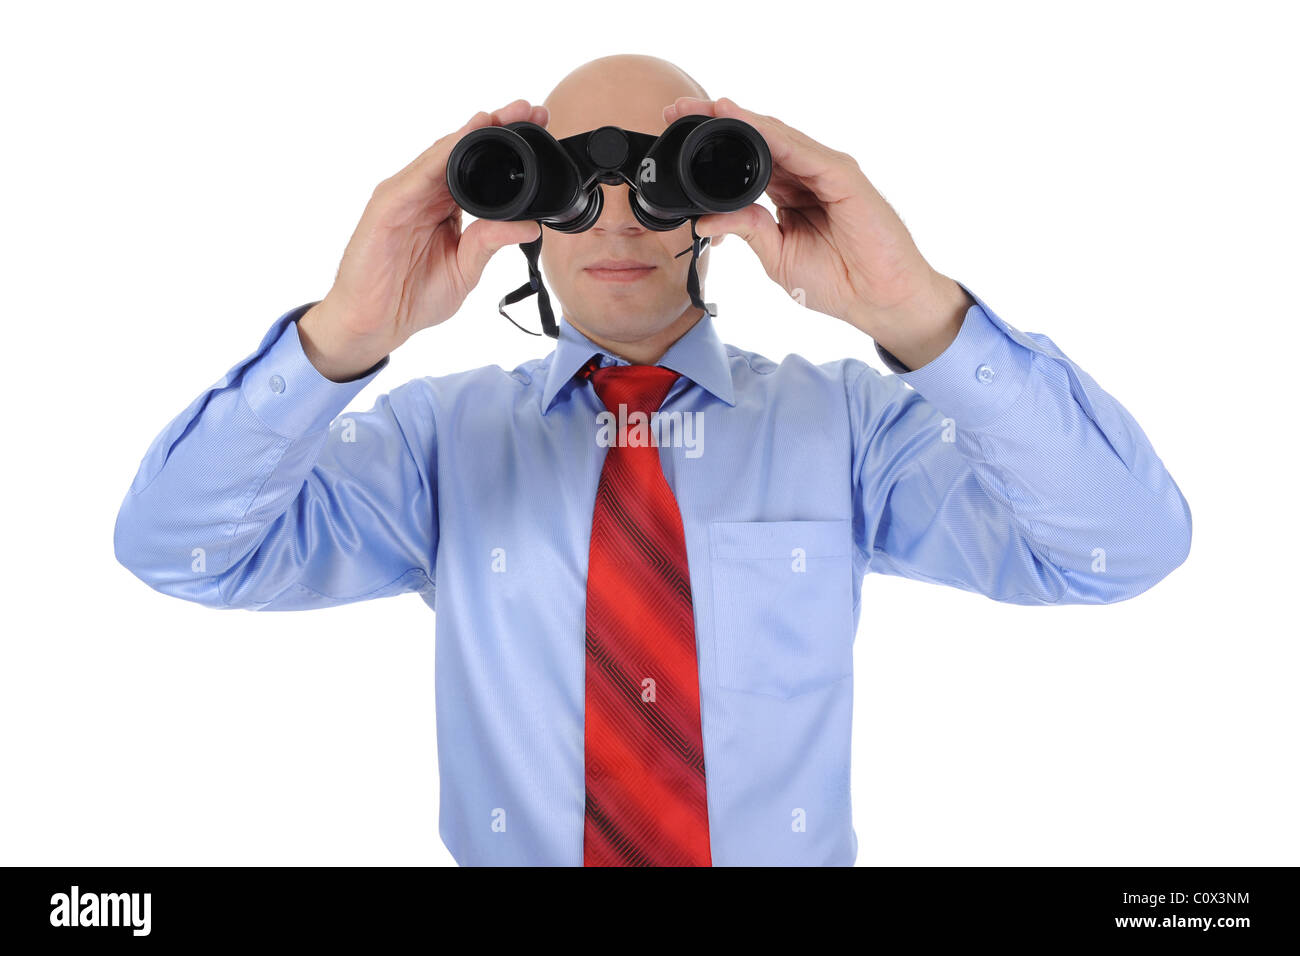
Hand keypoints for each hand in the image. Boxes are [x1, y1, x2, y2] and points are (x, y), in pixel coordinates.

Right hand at [298, 100, 548, 380]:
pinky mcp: (386, 206)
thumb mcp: (464, 270)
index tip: (540, 129)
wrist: (375, 325)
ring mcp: (404, 195)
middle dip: (497, 127)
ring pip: (441, 154)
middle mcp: (424, 193)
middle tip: (532, 110)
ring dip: (472, 133)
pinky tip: (462, 142)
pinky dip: (440, 157)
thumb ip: (490, 243)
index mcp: (444, 205)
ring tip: (502, 116)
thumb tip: (530, 226)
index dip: (508, 146)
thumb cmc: (411, 297)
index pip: (479, 167)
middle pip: (463, 150)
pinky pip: (417, 176)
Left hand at [666, 96, 970, 368]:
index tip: (677, 132)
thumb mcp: (777, 256)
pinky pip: (802, 150)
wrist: (880, 300)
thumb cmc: (838, 281)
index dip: (714, 145)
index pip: (746, 160)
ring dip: (741, 120)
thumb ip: (747, 229)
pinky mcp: (843, 176)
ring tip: (706, 107)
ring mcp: (826, 171)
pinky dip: (773, 136)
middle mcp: (806, 175)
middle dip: (718, 121)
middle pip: (758, 139)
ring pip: (777, 137)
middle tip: (677, 108)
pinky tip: (746, 124)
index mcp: (789, 193)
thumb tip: (706, 218)